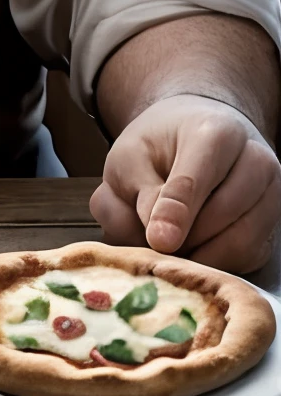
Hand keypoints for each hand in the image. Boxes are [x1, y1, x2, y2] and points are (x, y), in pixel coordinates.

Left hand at [90, 94, 280, 273]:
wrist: (192, 137)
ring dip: (200, 254)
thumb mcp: (130, 157)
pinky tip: (192, 249)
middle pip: (223, 214)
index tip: (158, 241)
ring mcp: (271, 194)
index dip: (177, 213)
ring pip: (241, 243)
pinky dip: (216, 263)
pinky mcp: (273, 227)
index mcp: (215, 133)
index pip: (197, 179)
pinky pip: (247, 259)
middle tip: (153, 244)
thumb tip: (161, 238)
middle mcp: (255, 160)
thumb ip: (138, 191)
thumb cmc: (156, 149)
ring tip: (170, 246)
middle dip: (185, 237)